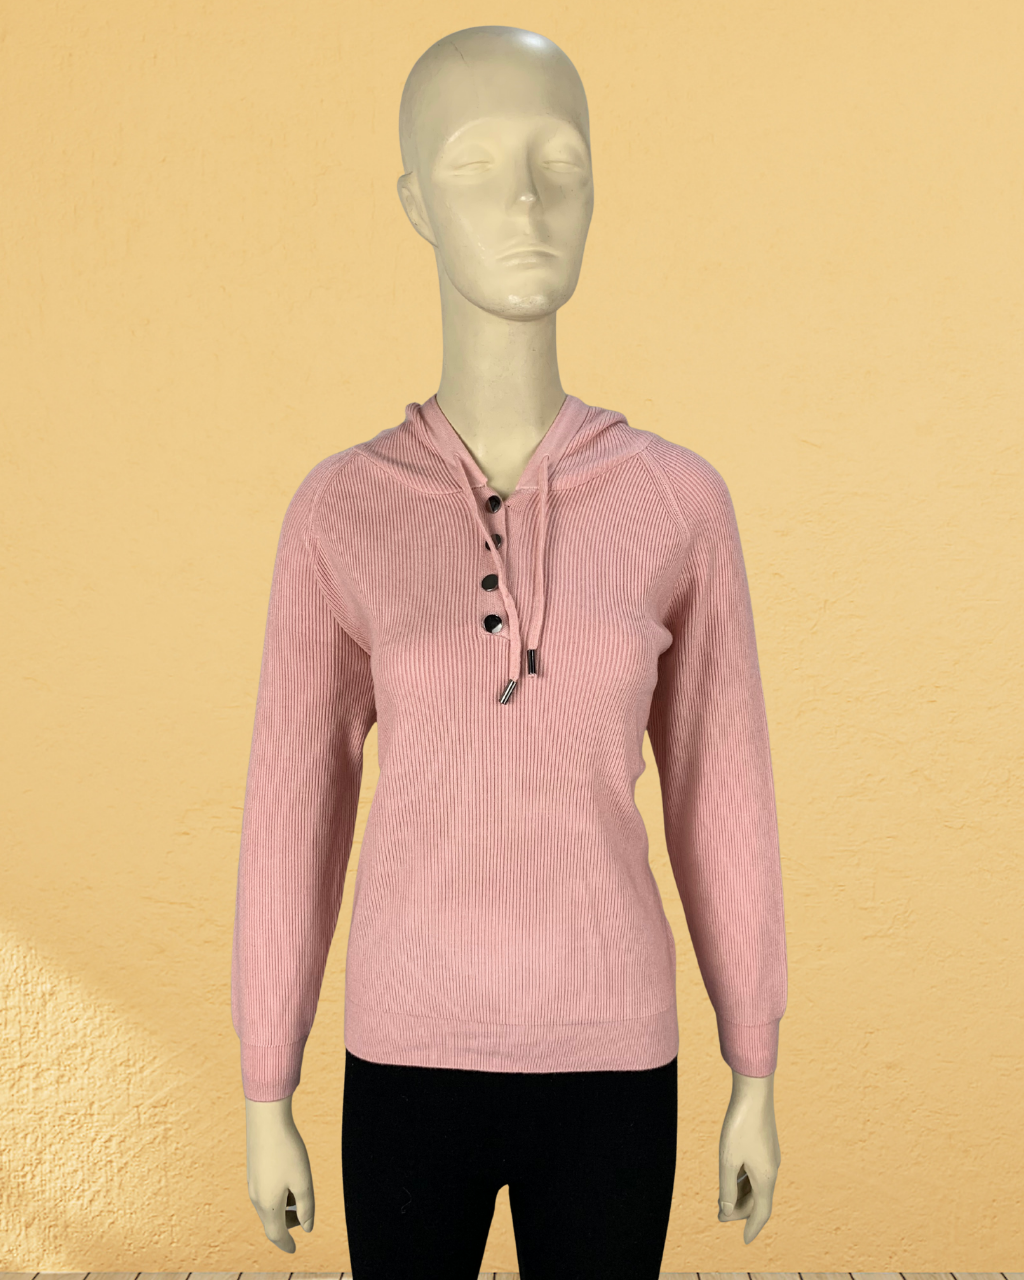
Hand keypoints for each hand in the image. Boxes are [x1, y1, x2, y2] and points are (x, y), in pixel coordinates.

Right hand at [245, 1096, 315, 1252]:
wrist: (266, 1119)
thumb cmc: (287, 1150)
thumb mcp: (303, 1180)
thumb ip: (306, 1207)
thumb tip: (307, 1227)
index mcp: (268, 1204)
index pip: (276, 1234)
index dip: (286, 1244)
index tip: (294, 1250)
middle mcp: (256, 1197)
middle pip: (272, 1222)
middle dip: (287, 1224)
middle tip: (303, 1215)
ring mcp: (252, 1184)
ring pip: (268, 1207)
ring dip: (283, 1208)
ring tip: (299, 1193)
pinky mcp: (253, 1171)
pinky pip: (264, 1194)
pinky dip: (277, 1196)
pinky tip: (288, 1179)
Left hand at [717, 1070, 781, 1243]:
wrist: (754, 1092)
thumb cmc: (740, 1126)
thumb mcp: (728, 1160)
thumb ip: (727, 1188)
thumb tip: (726, 1211)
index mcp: (765, 1177)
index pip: (761, 1212)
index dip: (752, 1227)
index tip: (745, 1241)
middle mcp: (772, 1170)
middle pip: (758, 1199)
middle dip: (740, 1210)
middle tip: (720, 1215)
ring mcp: (770, 1157)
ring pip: (757, 1185)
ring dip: (741, 1195)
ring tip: (722, 1199)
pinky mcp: (766, 1145)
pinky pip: (757, 1172)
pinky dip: (745, 1181)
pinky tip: (732, 1176)